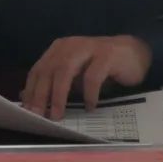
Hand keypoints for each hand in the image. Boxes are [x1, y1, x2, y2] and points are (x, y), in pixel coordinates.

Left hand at [22, 35, 151, 119]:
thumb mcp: (75, 75)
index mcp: (59, 49)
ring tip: (58, 115)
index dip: (31, 91)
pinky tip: (89, 107)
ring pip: (65, 70)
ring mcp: (89, 48)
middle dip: (41, 95)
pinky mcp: (107, 55)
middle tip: (38, 116)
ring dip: (59, 95)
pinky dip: (88, 94)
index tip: (27, 112)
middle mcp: (71, 45)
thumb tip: (28, 99)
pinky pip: (93, 76)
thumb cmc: (101, 68)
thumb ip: (54, 84)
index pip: (39, 70)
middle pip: (49, 70)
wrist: (135, 53)